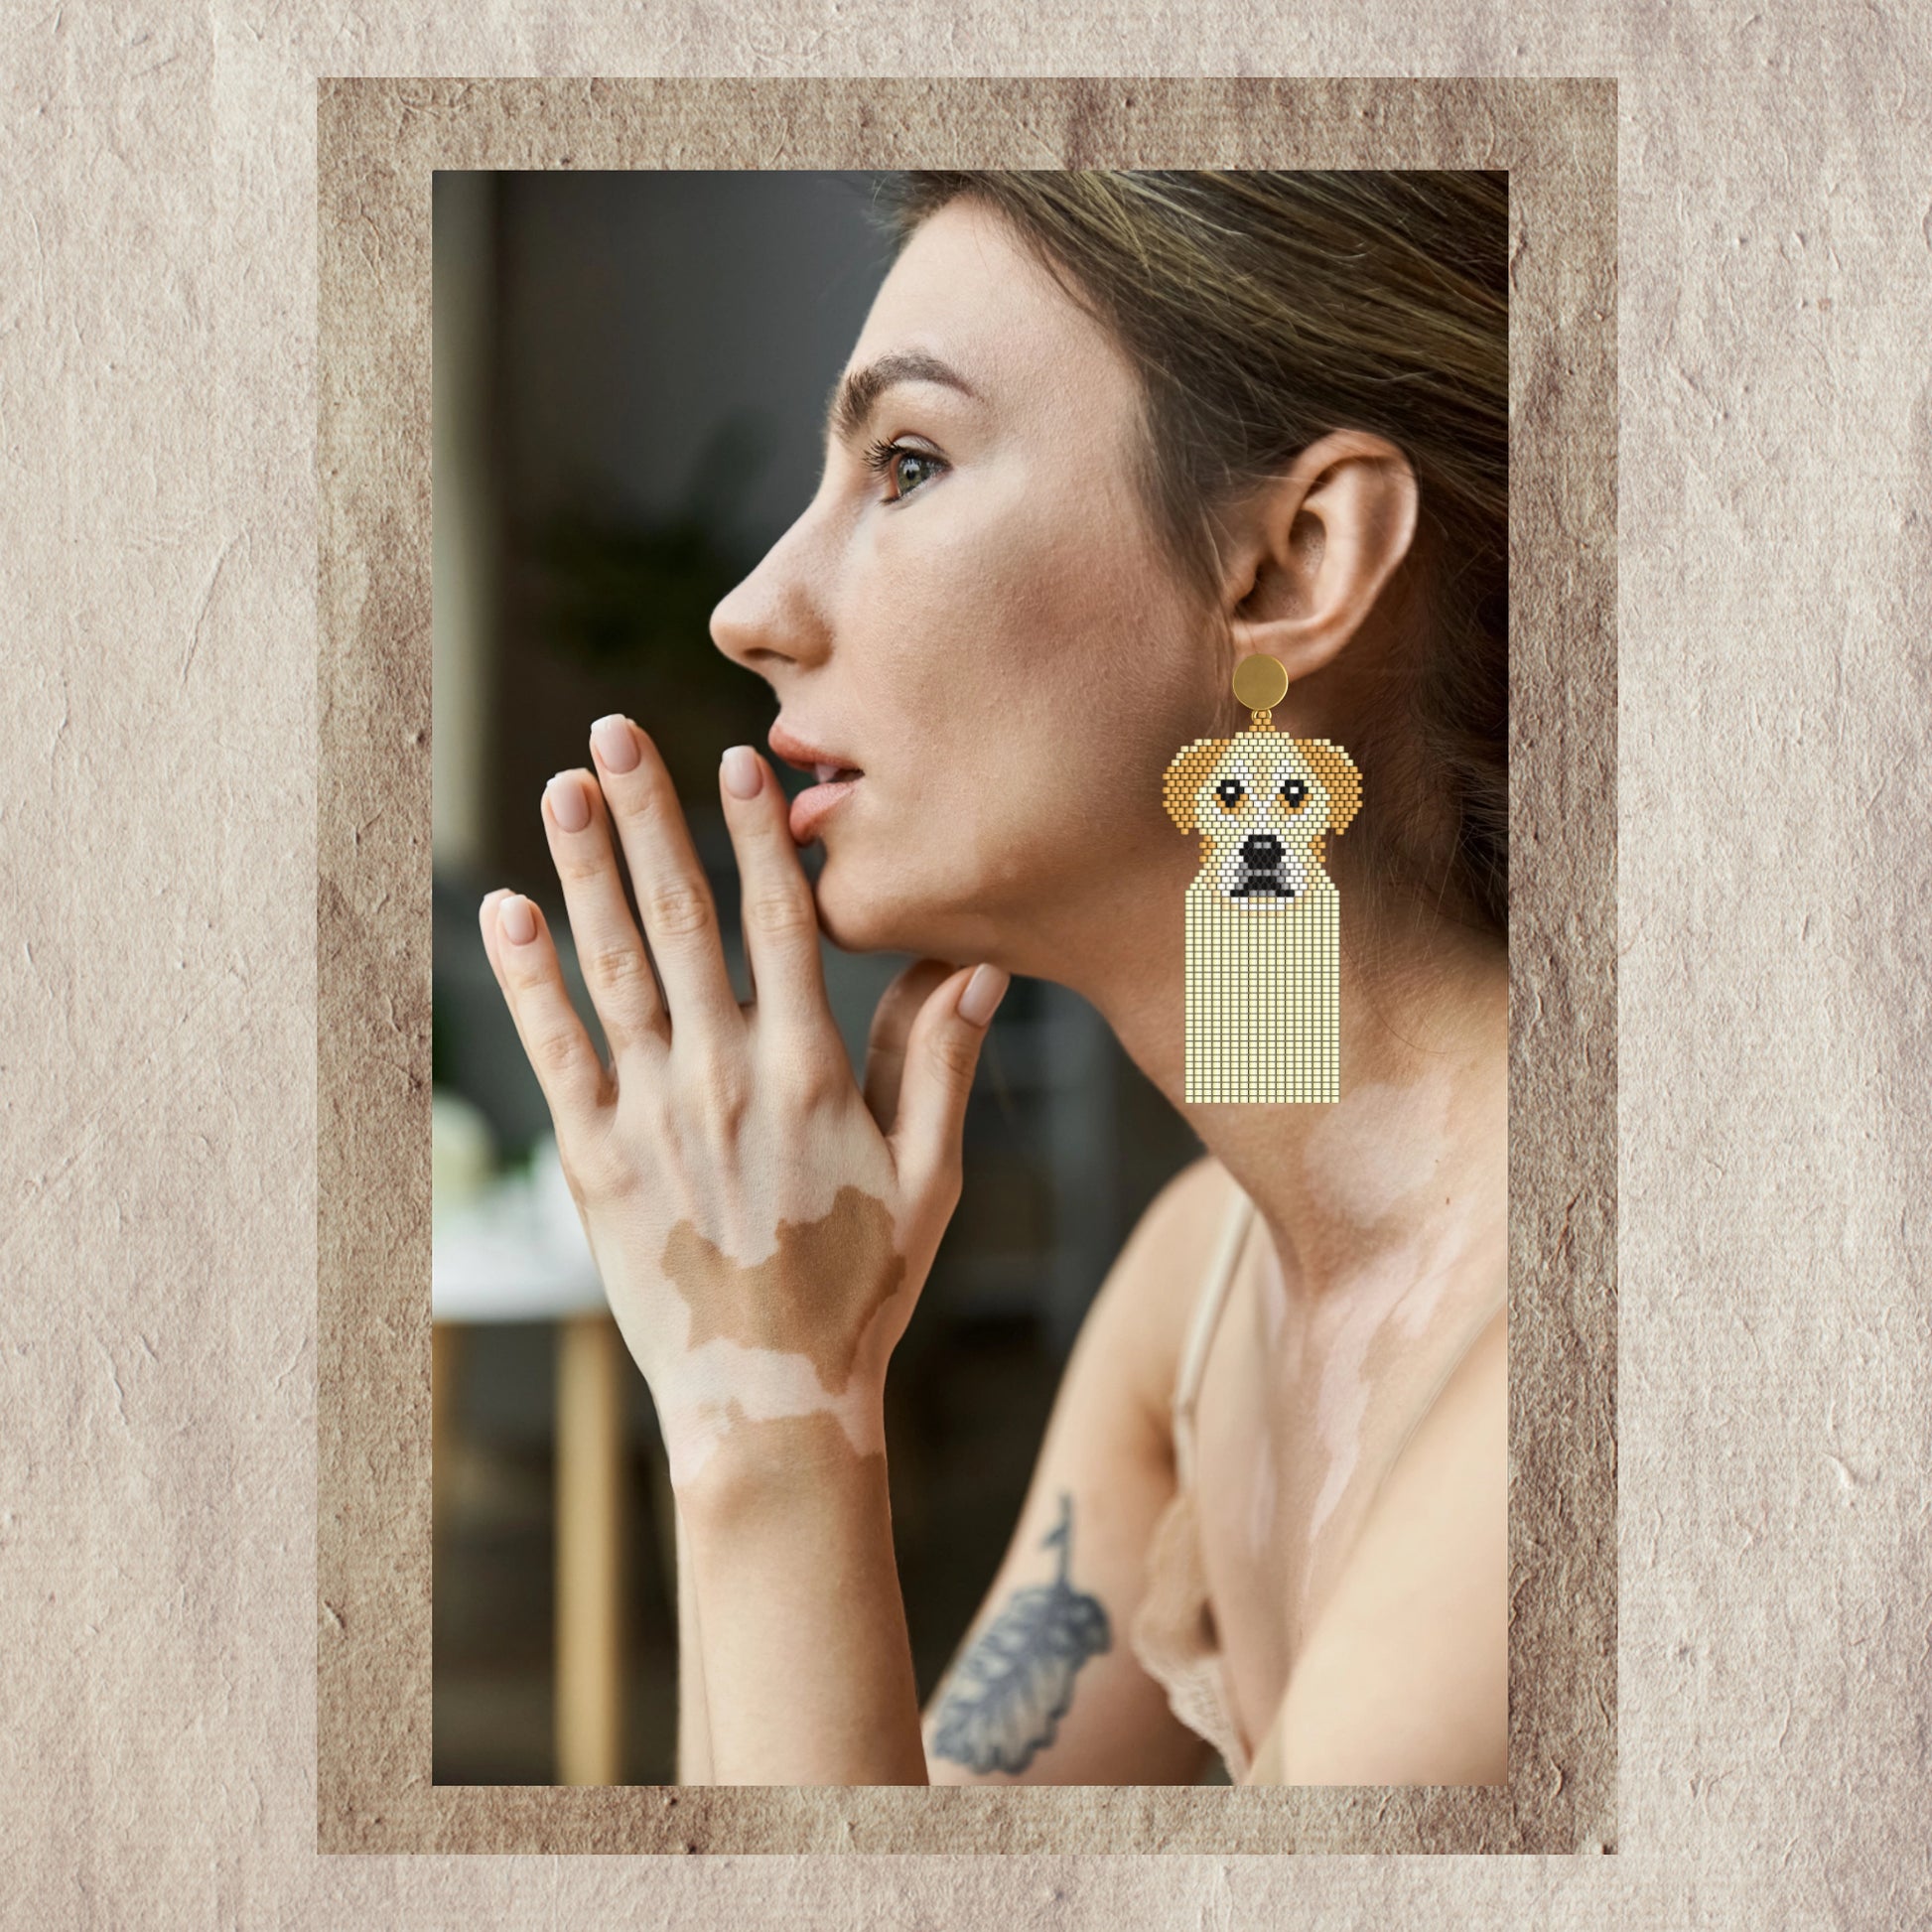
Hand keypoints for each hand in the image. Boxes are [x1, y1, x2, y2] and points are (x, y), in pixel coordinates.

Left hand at [478, 716, 1008, 1496]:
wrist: (772, 1404)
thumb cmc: (864, 1290)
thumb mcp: (929, 1177)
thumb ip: (944, 1061)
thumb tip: (974, 957)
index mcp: (810, 1074)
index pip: (780, 924)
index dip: (757, 835)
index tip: (735, 760)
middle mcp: (724, 1079)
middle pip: (682, 921)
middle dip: (648, 819)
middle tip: (615, 733)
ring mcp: (651, 1119)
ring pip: (611, 970)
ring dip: (581, 872)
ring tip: (560, 788)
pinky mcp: (594, 1163)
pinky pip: (553, 1053)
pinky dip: (526, 979)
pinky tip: (503, 909)